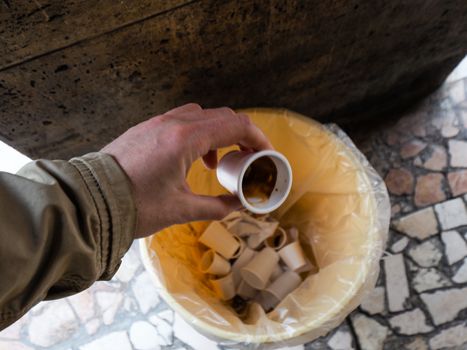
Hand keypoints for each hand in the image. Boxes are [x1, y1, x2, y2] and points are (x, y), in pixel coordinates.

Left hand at [102, 103, 272, 237]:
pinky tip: (191, 158)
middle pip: (222, 116)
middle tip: (249, 158)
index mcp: (186, 139)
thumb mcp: (181, 209)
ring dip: (218, 133)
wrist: (90, 200)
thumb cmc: (134, 206)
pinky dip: (198, 133)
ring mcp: (158, 122)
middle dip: (242, 135)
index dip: (258, 139)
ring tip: (217, 162)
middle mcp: (173, 123)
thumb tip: (239, 205)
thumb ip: (217, 206)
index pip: (236, 126)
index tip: (267, 154)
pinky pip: (182, 120)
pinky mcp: (146, 128)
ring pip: (202, 115)